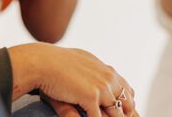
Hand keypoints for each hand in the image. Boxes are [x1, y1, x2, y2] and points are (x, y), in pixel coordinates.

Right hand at [21, 45, 137, 116]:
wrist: (43, 61)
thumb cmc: (56, 62)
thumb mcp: (81, 62)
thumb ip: (92, 70)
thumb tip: (98, 73)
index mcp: (106, 70)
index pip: (126, 89)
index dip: (128, 103)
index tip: (128, 113)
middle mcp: (108, 77)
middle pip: (127, 102)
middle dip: (127, 114)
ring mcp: (102, 87)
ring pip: (116, 112)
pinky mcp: (92, 96)